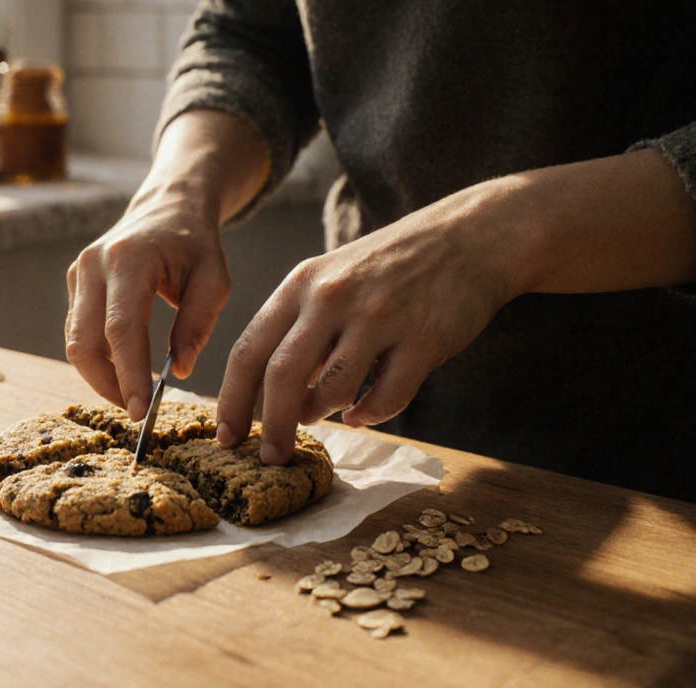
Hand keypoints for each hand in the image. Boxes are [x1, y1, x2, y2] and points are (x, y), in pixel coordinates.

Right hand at [66, 194, 231, 419]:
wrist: (167, 207)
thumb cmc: (195, 244)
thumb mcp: (215, 279)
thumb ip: (198, 324)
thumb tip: (180, 371)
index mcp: (129, 258)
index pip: (122, 328)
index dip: (129, 374)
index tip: (141, 411)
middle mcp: (94, 264)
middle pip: (85, 341)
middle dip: (108, 384)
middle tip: (136, 412)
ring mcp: (78, 272)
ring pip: (75, 342)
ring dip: (101, 376)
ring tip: (133, 395)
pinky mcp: (74, 283)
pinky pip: (79, 332)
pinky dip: (98, 359)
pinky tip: (123, 372)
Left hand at [215, 147, 695, 464]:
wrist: (469, 238)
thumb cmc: (388, 268)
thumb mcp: (330, 281)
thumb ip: (297, 331)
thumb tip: (270, 398)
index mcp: (301, 284)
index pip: (248, 351)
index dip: (231, 401)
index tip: (225, 437)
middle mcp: (334, 298)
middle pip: (281, 376)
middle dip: (269, 426)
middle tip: (267, 457)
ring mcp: (380, 317)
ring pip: (331, 390)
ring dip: (319, 416)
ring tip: (320, 420)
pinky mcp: (424, 338)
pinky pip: (386, 397)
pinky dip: (368, 415)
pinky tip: (361, 415)